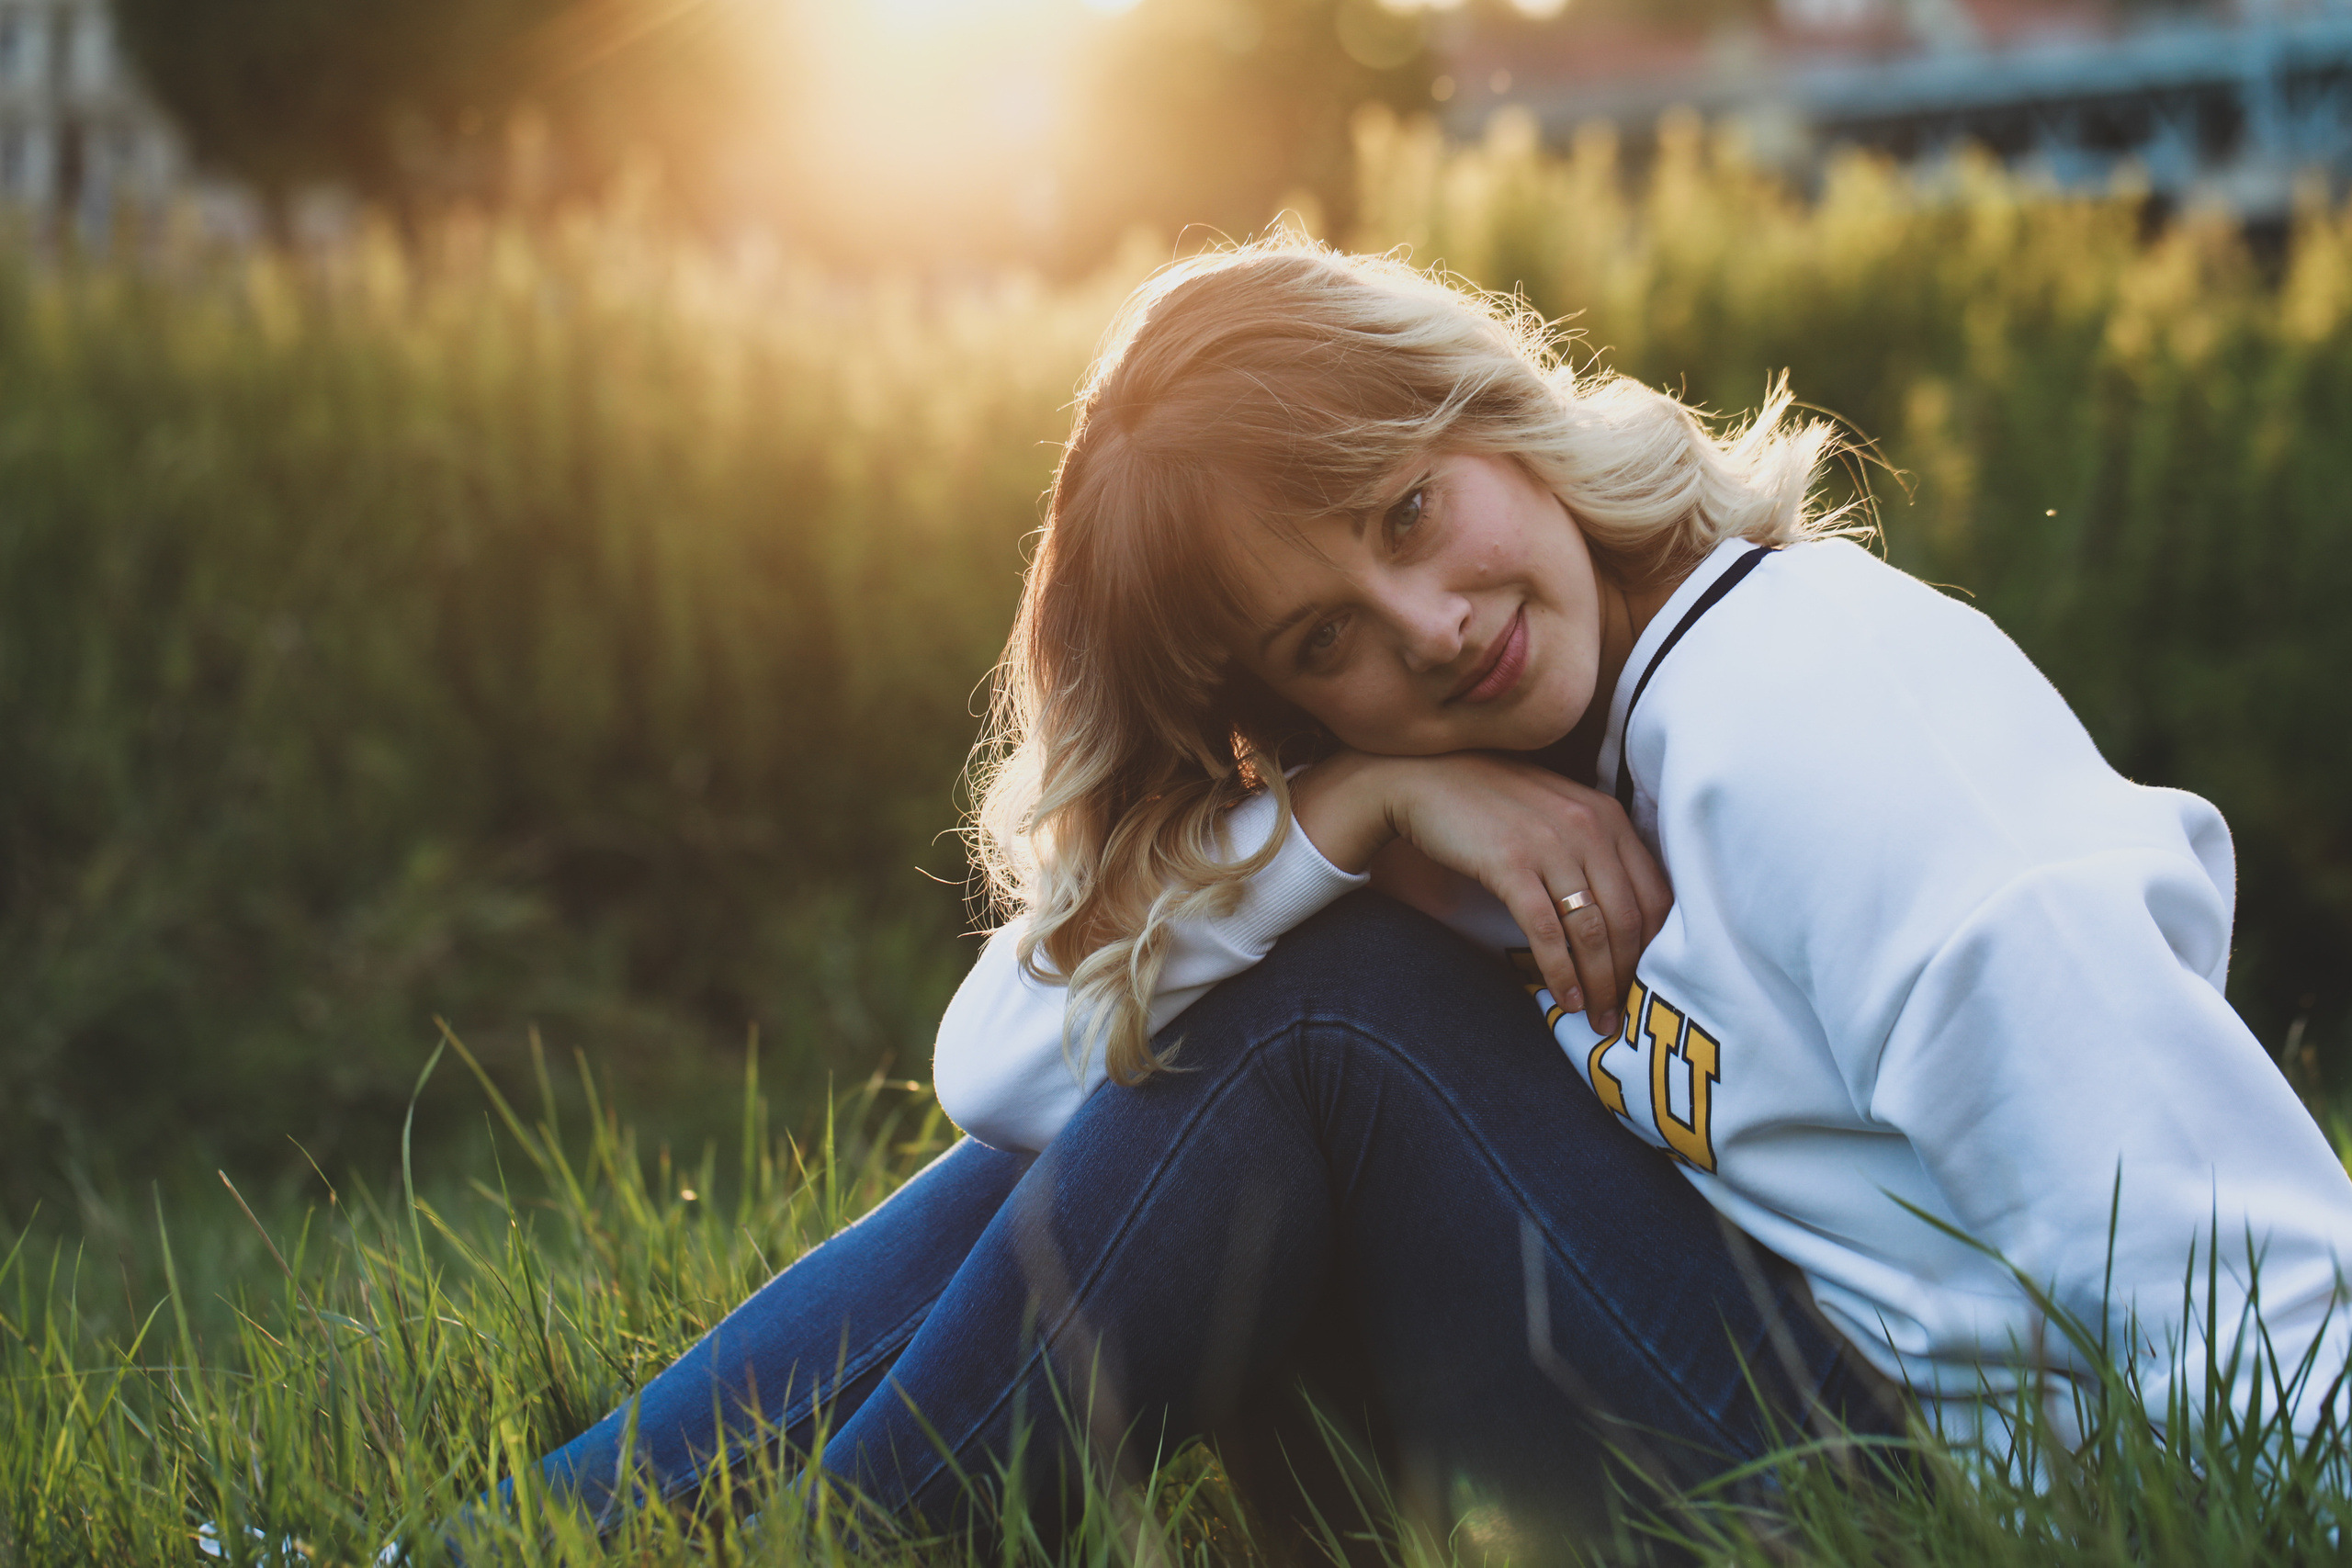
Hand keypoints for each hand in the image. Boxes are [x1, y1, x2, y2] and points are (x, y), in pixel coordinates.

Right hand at [1291, 750, 1670, 1036]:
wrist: (1421, 779)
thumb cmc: (1490, 802)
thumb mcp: (1556, 812)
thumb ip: (1592, 847)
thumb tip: (1621, 915)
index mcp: (1607, 815)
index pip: (1654, 893)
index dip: (1657, 947)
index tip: (1646, 980)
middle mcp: (1588, 827)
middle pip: (1628, 919)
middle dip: (1628, 975)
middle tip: (1621, 1013)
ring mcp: (1549, 845)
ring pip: (1592, 930)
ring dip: (1598, 983)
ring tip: (1595, 1017)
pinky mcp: (1510, 865)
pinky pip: (1547, 932)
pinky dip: (1559, 972)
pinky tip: (1562, 998)